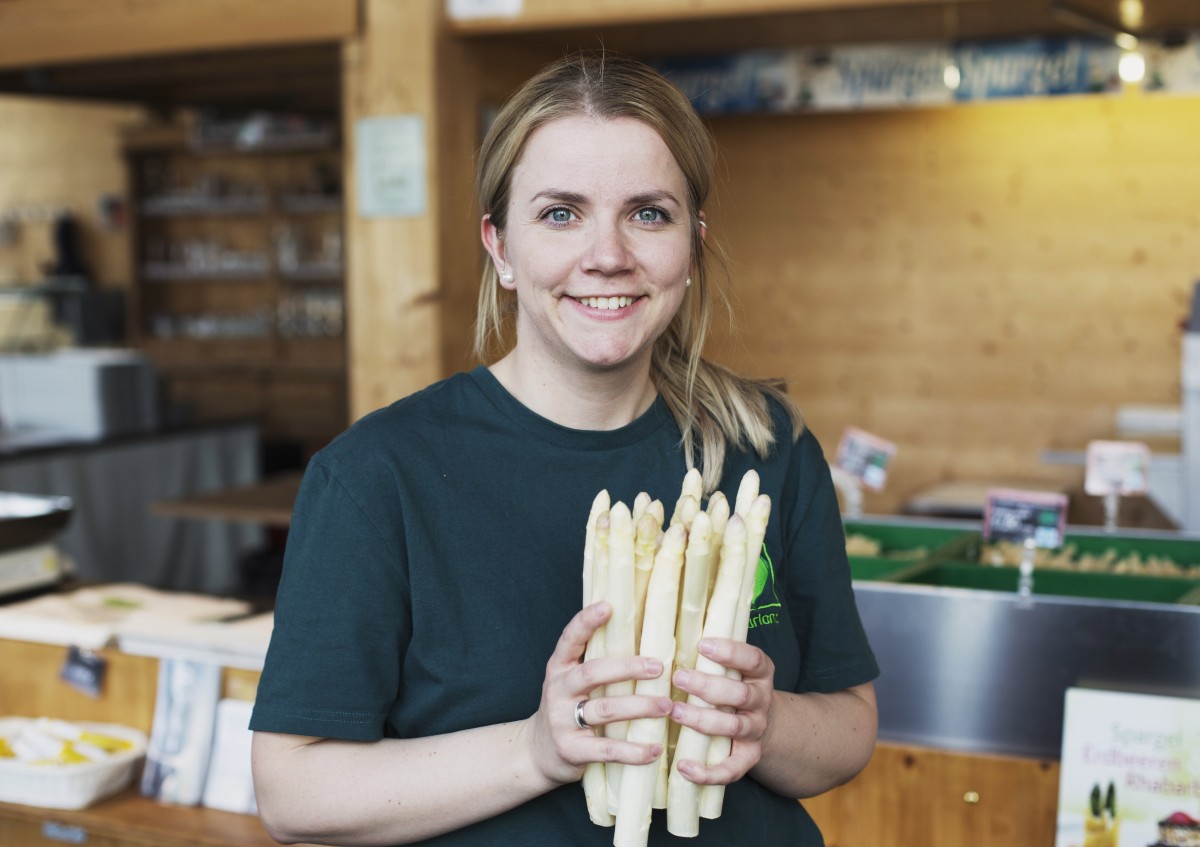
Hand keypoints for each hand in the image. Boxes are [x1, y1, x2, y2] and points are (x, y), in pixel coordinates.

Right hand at [523, 601, 673, 785]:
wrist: (536, 753)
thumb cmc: (566, 709)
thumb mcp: (570, 682)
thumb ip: (595, 663)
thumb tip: (643, 636)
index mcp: (559, 668)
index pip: (570, 639)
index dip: (586, 621)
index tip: (608, 606)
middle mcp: (558, 690)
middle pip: (593, 673)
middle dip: (628, 668)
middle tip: (659, 667)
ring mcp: (562, 721)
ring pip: (605, 709)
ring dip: (640, 707)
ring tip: (667, 706)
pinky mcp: (571, 750)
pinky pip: (606, 749)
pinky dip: (633, 751)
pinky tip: (654, 750)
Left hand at [668, 637, 774, 784]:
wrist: (762, 721)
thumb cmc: (733, 685)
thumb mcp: (732, 666)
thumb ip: (710, 654)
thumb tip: (663, 633)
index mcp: (760, 673)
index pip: (752, 659)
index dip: (730, 652)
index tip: (702, 644)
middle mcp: (761, 701)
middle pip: (740, 695)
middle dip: (708, 687)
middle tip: (678, 678)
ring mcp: (756, 729)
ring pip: (734, 727)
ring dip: (703, 720)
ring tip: (674, 712)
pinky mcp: (748, 756)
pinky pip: (732, 769)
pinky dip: (709, 772)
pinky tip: (684, 766)